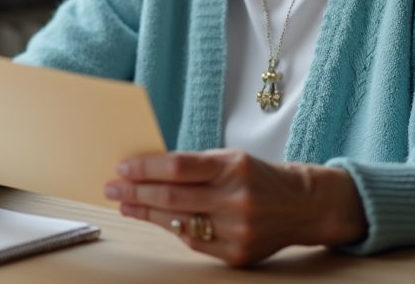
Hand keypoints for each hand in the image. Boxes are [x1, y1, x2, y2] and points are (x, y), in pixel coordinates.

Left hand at [104, 150, 366, 266]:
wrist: (302, 206)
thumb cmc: (259, 177)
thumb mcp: (232, 159)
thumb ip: (195, 166)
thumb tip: (147, 171)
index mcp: (234, 167)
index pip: (178, 166)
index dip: (145, 168)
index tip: (122, 168)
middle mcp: (237, 199)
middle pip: (172, 197)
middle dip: (136, 192)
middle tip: (112, 188)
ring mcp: (237, 231)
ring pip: (178, 223)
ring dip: (146, 213)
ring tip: (126, 204)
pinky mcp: (237, 255)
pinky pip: (193, 243)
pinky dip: (172, 229)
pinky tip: (157, 219)